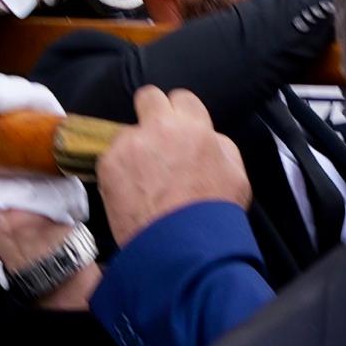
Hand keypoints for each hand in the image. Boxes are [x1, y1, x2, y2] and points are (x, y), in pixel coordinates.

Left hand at [93, 86, 249, 243]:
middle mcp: (160, 128)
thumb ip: (220, 146)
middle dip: (151, 113)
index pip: (182, 97)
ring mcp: (131, 144)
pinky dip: (118, 173)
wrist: (183, 248)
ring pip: (127, 133)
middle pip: (148, 97)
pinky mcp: (108, 164)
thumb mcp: (236, 176)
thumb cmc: (213, 217)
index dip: (181, 114)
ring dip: (134, 148)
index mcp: (194, 127)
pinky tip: (131, 194)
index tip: (178, 128)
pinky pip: (111, 158)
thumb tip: (207, 138)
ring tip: (143, 180)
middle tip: (155, 138)